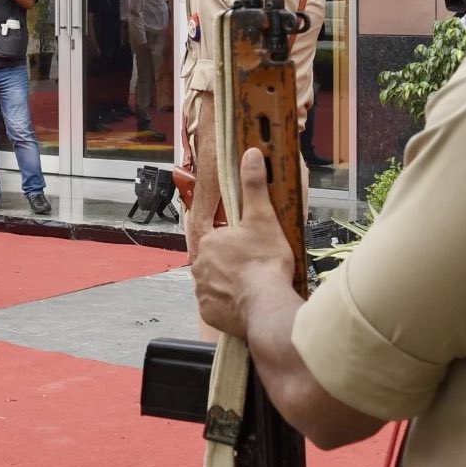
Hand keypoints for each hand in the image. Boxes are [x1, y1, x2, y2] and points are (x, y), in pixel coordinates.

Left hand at [192, 148, 294, 334]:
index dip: (238, 243)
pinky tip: (245, 303)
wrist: (266, 304)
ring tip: (253, 287)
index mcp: (209, 241)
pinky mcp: (208, 313)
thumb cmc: (265, 261)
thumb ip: (254, 185)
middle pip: (216, 261)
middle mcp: (199, 266)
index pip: (220, 239)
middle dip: (232, 264)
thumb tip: (251, 154)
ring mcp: (202, 291)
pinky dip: (228, 305)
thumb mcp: (263, 217)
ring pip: (215, 283)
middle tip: (256, 268)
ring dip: (229, 285)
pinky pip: (216, 306)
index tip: (254, 250)